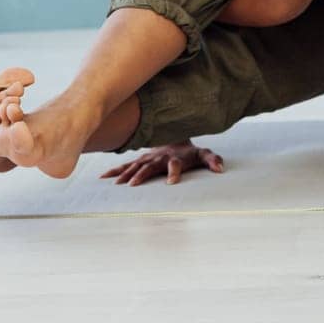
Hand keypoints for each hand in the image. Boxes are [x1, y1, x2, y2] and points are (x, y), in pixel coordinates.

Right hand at [99, 141, 225, 185]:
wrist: (174, 137)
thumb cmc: (190, 151)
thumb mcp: (203, 154)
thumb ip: (212, 160)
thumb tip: (220, 169)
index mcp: (175, 157)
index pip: (175, 164)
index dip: (175, 172)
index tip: (172, 183)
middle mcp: (159, 157)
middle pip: (150, 166)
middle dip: (142, 175)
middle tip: (133, 185)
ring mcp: (147, 158)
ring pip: (135, 166)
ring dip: (126, 174)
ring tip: (118, 184)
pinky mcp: (139, 161)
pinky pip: (125, 166)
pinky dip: (114, 171)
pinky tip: (103, 178)